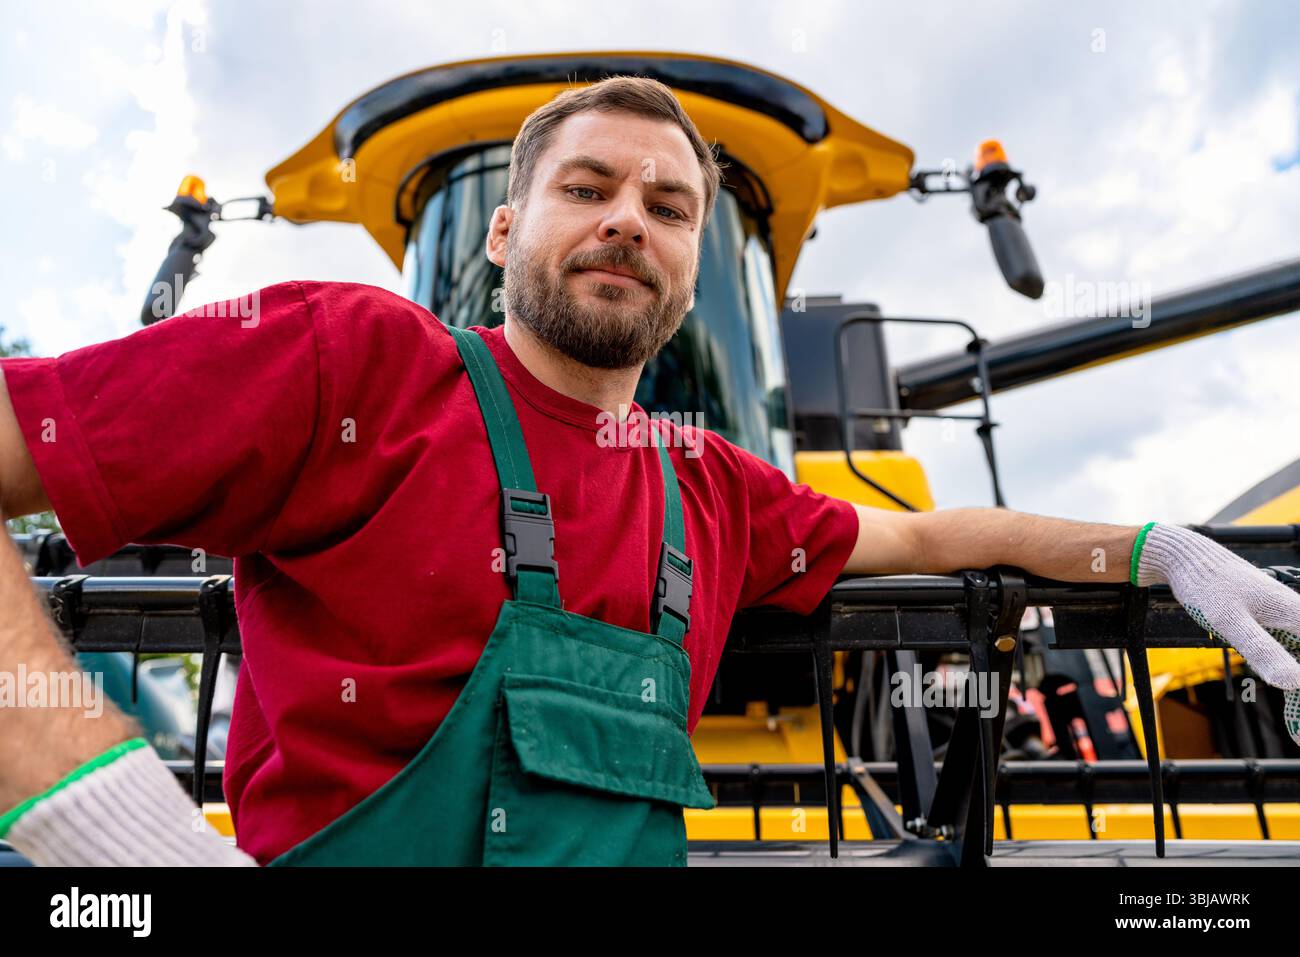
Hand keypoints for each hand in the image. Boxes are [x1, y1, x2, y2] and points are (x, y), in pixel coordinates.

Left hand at [1133, 522, 1299, 744]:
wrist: (1186, 558)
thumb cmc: (1205, 584)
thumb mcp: (1229, 620)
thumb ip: (1261, 649)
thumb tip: (1294, 683)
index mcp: (1298, 616)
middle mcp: (1298, 618)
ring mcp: (1286, 622)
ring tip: (1299, 732)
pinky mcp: (1271, 625)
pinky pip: (1290, 658)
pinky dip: (1292, 682)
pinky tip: (1292, 710)